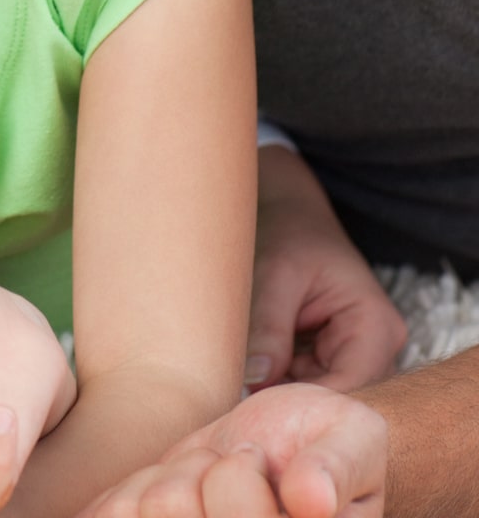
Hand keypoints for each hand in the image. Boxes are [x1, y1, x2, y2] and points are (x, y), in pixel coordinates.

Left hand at [79, 383, 386, 517]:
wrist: (291, 444)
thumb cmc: (331, 442)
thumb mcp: (353, 441)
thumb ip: (336, 468)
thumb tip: (311, 500)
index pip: (235, 508)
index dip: (240, 472)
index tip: (262, 459)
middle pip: (174, 508)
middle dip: (201, 472)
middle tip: (233, 465)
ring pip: (147, 507)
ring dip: (171, 477)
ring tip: (209, 478)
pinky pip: (113, 513)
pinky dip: (132, 492)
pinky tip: (171, 488)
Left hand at [247, 150, 405, 390]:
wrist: (290, 213)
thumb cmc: (289, 234)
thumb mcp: (275, 274)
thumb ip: (268, 327)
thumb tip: (254, 381)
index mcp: (376, 325)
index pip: (352, 385)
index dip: (309, 402)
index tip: (262, 406)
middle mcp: (377, 348)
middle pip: (340, 395)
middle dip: (293, 398)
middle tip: (243, 395)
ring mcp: (357, 354)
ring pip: (321, 392)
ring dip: (283, 388)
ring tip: (242, 376)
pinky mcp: (333, 355)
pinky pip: (308, 380)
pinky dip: (280, 378)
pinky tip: (253, 367)